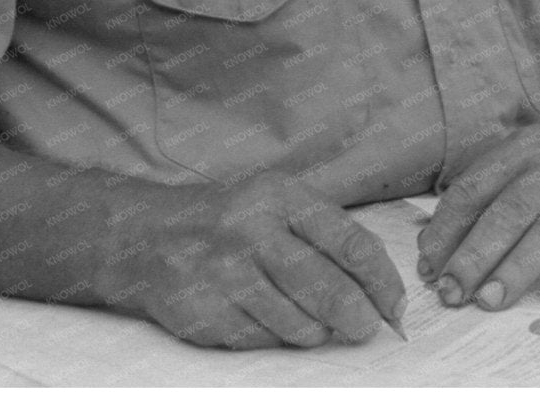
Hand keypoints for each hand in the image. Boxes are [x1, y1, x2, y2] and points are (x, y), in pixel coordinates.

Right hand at [102, 173, 406, 349]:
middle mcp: (253, 231)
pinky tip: (258, 314)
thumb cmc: (230, 222)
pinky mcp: (208, 313)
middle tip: (364, 327)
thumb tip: (383, 292)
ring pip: (301, 326)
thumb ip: (329, 237)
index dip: (383, 282)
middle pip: (331, 292)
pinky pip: (265, 342)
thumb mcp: (278, 204)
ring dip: (314, 331)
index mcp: (280, 197)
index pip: (352, 244)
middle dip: (358, 320)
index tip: (394, 305)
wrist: (146, 238)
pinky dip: (274, 337)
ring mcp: (226, 275)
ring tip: (300, 314)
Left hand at [415, 107, 539, 311]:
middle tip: (451, 292)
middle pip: (511, 209)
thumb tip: (431, 242)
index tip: (428, 266)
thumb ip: (482, 191)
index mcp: (523, 150)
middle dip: (476, 253)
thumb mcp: (524, 155)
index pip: (476, 188)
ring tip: (489, 301)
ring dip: (518, 266)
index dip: (448, 227)